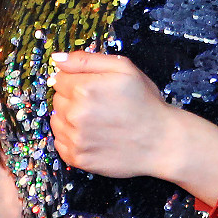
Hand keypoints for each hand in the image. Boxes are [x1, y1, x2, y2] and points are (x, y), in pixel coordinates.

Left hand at [49, 51, 180, 179]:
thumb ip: (86, 60)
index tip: (91, 87)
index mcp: (84, 89)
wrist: (161, 141)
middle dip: (72, 99)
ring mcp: (76, 138)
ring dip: (69, 118)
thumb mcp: (123, 68)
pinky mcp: (78, 158)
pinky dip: (70, 138)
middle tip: (98, 104)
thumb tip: (57, 58)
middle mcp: (76, 114)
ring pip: (56, 120)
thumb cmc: (145, 102)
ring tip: (95, 120)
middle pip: (57, 99)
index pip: (59, 78)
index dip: (75, 81)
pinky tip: (90, 135)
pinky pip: (60, 142)